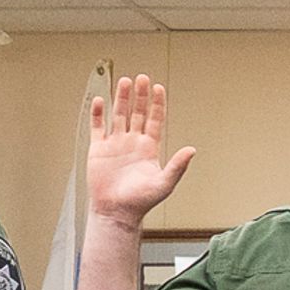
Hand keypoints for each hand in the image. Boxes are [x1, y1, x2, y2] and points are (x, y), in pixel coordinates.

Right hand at [85, 74, 197, 225]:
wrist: (117, 211)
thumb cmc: (141, 201)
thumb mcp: (165, 182)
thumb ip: (178, 165)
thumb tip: (192, 150)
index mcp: (149, 148)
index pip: (154, 120)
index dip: (156, 104)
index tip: (158, 88)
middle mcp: (132, 142)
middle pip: (137, 113)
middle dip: (140, 96)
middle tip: (142, 78)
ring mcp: (115, 144)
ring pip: (118, 115)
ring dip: (121, 99)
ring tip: (124, 82)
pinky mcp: (98, 149)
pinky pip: (97, 127)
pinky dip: (97, 114)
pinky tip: (101, 100)